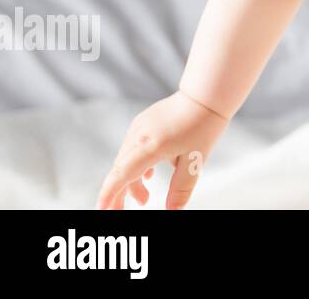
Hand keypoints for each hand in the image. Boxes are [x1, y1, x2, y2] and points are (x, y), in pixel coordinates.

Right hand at [95, 90, 229, 209]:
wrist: (206, 94)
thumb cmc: (204, 124)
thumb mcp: (195, 161)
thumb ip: (181, 188)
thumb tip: (173, 210)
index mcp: (150, 146)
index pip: (122, 175)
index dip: (110, 194)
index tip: (102, 209)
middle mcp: (138, 136)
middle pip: (121, 171)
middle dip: (120, 194)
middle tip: (122, 213)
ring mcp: (139, 128)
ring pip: (127, 160)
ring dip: (133, 181)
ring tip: (145, 198)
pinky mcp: (143, 123)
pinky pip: (133, 149)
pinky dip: (138, 165)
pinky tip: (148, 175)